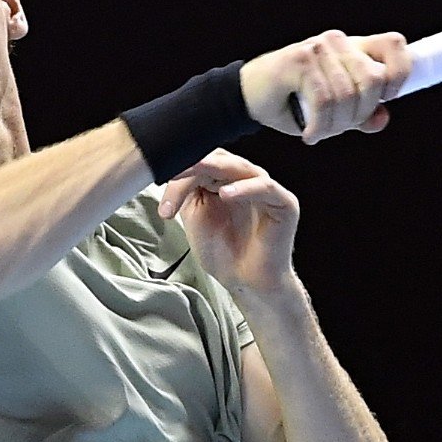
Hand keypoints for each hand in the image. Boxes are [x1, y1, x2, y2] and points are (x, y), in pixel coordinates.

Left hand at [158, 148, 299, 296]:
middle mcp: (247, 179)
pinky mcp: (284, 203)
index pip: (203, 159)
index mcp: (228, 179)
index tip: (156, 177)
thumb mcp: (195, 215)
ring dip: (212, 169)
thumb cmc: (224, 252)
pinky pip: (265, 187)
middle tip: (168, 171)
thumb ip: (187, 189)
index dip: (181, 164)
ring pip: (238, 167)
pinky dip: (244, 188)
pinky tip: (226, 194)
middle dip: (191, 164)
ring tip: (190, 174)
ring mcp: (267, 189)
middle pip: (218, 159)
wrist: (244, 283)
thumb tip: (169, 166)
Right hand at [240, 30, 410, 143]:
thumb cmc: (294, 101)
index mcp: (353, 46)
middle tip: (340, 127)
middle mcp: (338, 41)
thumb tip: (382, 119)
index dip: (400, 74)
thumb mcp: (335, 110)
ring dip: (336, 126)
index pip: (394, 44)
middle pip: (373, 80)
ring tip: (320, 132)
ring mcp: (318, 48)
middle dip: (360, 114)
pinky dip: (320, 126)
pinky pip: (324, 101)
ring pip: (348, 95)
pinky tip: (311, 134)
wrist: (249, 96)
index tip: (387, 99)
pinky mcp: (299, 60)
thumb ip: (362, 114)